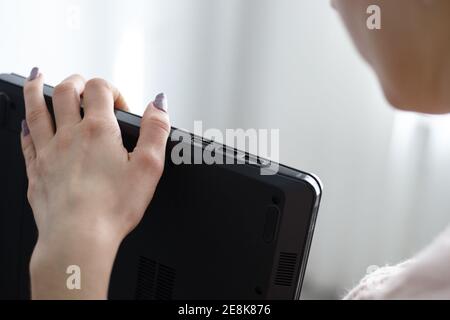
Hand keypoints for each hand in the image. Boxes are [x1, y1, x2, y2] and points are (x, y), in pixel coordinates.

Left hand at [21, 68, 169, 298]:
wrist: (77, 237)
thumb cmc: (112, 208)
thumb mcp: (149, 167)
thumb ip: (156, 130)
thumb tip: (159, 104)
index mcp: (98, 131)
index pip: (100, 88)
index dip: (113, 89)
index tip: (120, 106)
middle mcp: (69, 135)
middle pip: (66, 91)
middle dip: (77, 82)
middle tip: (83, 85)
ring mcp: (48, 151)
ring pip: (37, 108)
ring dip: (38, 89)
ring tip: (38, 78)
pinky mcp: (35, 170)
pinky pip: (26, 138)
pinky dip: (26, 124)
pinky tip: (26, 122)